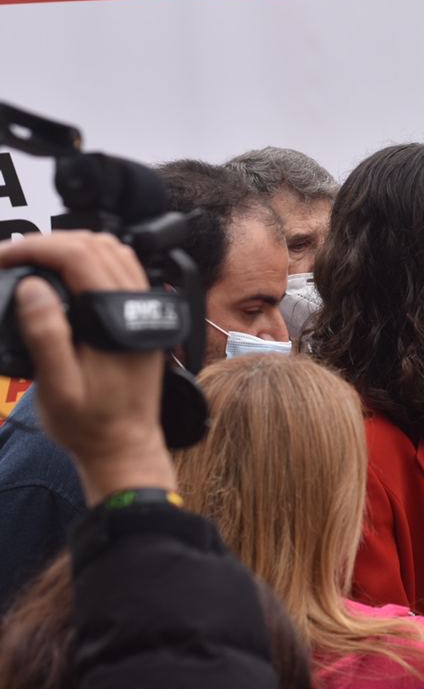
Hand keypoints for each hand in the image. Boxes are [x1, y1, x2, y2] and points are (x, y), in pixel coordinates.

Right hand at [0, 233, 171, 504]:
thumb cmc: (90, 424)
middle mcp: (140, 307)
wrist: (126, 446)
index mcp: (119, 319)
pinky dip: (90, 259)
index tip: (3, 256)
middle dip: (48, 242)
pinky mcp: (143, 315)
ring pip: (113, 251)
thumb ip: (46, 336)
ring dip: (70, 246)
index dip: (35, 247)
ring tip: (31, 261)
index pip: (79, 256)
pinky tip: (63, 273)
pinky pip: (122, 269)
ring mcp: (146, 308)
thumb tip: (33, 288)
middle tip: (10, 257)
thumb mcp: (57, 388)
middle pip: (96, 244)